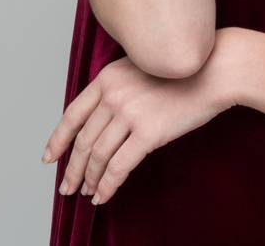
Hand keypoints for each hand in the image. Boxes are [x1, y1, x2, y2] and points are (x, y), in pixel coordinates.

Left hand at [43, 29, 250, 205]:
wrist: (215, 70)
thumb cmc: (182, 73)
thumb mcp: (139, 69)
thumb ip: (118, 90)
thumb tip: (102, 123)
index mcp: (107, 78)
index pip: (72, 114)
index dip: (58, 139)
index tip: (49, 157)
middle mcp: (112, 94)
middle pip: (82, 139)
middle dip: (71, 168)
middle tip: (66, 186)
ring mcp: (129, 113)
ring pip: (97, 155)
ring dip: (89, 179)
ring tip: (86, 193)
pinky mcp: (148, 133)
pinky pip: (118, 166)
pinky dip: (107, 185)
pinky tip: (103, 195)